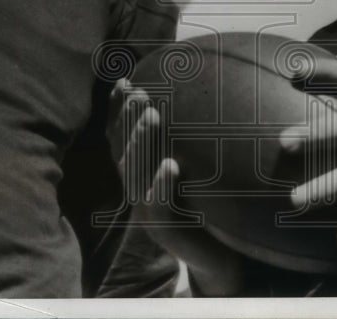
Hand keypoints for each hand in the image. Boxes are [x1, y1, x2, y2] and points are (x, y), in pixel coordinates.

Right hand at [110, 80, 244, 295]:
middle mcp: (137, 189)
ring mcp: (146, 211)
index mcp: (140, 172)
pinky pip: (158, 205)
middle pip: (124, 149)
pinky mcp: (163, 230)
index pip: (120, 136)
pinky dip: (161, 184)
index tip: (124, 80)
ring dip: (142, 142)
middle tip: (138, 92)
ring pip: (136, 173)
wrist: (220, 255)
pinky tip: (170, 165)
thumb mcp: (192, 168)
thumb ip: (185, 139)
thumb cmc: (206, 205)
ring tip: (150, 115)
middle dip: (127, 119)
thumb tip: (198, 93)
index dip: (117, 110)